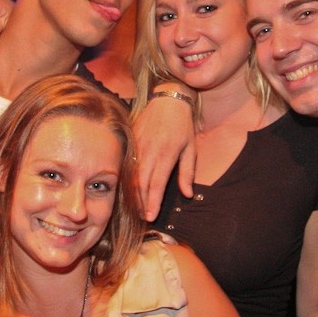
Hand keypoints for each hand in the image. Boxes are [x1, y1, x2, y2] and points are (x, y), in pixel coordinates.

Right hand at [133, 95, 195, 220]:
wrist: (168, 99)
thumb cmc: (183, 125)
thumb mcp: (191, 148)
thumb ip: (187, 173)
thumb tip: (187, 194)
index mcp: (166, 154)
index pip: (156, 184)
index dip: (152, 202)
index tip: (151, 217)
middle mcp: (149, 151)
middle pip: (140, 183)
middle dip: (140, 202)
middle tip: (142, 217)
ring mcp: (137, 145)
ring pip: (131, 175)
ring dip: (132, 193)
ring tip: (135, 207)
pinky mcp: (130, 140)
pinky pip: (126, 164)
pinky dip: (126, 178)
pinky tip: (128, 188)